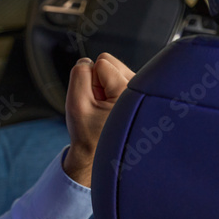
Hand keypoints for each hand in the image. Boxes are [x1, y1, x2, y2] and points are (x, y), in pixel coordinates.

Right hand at [63, 53, 134, 186]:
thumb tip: (87, 62)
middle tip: (98, 106)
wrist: (99, 156)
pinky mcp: (139, 95)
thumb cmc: (89, 135)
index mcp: (128, 91)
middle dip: (98, 81)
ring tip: (104, 110)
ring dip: (104, 88)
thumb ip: (78, 74)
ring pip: (114, 71)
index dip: (90, 81)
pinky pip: (118, 81)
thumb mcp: (76, 103)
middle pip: (110, 63)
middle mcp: (141, 90)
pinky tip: (111, 111)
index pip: (102, 61)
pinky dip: (111, 93)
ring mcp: (142, 92)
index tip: (93, 103)